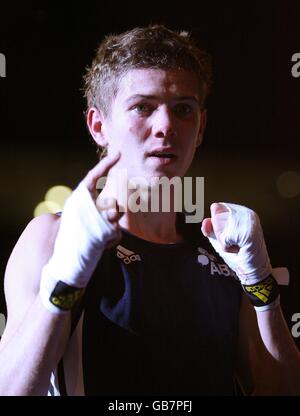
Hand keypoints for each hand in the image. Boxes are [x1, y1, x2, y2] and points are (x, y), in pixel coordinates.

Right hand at [40, 152, 123, 312]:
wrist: (66, 259)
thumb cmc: (72, 236)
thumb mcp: (80, 216)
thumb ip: (94, 206)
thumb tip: (115, 202)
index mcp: (78, 198)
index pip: (93, 176)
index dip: (105, 165)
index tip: (118, 155)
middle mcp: (87, 206)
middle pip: (114, 199)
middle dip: (118, 206)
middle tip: (118, 210)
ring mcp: (97, 218)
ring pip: (118, 213)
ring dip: (114, 222)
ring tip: (102, 232)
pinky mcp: (105, 232)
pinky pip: (117, 232)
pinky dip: (111, 239)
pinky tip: (101, 245)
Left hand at [201, 202, 271, 284]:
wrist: (252, 271)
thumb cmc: (238, 255)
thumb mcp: (220, 239)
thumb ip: (210, 229)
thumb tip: (206, 221)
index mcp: (241, 211)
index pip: (216, 207)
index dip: (216, 224)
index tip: (228, 234)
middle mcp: (247, 213)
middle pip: (216, 217)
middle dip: (220, 233)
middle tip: (233, 242)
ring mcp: (249, 222)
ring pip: (219, 226)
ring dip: (224, 241)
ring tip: (236, 245)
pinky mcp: (249, 232)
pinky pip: (225, 237)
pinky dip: (227, 247)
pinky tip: (237, 249)